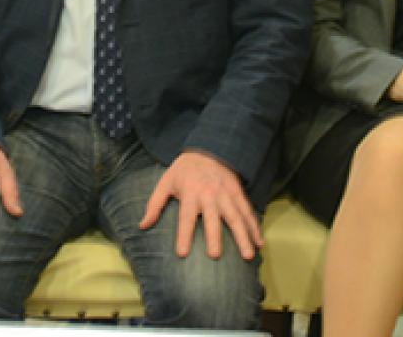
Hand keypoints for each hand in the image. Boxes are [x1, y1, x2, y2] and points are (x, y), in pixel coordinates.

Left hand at [140, 150, 259, 259]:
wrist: (209, 147)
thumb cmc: (184, 170)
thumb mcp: (165, 182)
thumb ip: (154, 204)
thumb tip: (142, 226)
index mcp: (190, 194)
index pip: (186, 218)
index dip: (184, 235)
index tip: (182, 253)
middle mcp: (210, 195)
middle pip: (213, 219)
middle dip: (215, 237)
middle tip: (216, 256)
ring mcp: (226, 194)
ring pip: (236, 217)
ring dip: (243, 236)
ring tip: (248, 255)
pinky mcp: (238, 193)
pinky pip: (248, 211)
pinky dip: (255, 227)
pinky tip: (259, 242)